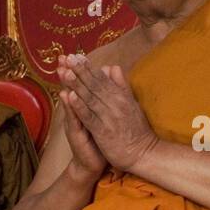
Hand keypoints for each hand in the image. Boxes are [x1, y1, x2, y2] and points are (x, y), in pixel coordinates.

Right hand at [55, 56, 107, 182]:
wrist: (92, 164)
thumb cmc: (98, 138)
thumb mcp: (100, 116)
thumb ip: (100, 98)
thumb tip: (104, 77)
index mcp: (85, 107)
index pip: (80, 86)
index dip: (76, 70)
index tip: (73, 53)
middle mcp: (77, 113)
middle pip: (72, 90)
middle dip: (68, 73)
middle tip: (62, 57)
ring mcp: (75, 123)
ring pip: (70, 102)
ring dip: (66, 85)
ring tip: (62, 70)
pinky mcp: (76, 135)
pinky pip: (73, 119)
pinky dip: (71, 107)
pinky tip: (67, 96)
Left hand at [59, 55, 158, 173]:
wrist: (144, 153)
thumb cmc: (137, 131)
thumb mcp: (132, 104)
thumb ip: (121, 85)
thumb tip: (113, 66)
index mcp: (121, 97)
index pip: (102, 79)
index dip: (89, 67)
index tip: (77, 56)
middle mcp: (116, 104)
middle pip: (95, 85)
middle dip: (80, 71)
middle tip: (68, 58)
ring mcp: (109, 117)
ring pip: (90, 98)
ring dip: (77, 85)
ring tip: (66, 72)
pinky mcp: (104, 131)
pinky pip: (89, 116)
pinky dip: (80, 106)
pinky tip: (70, 97)